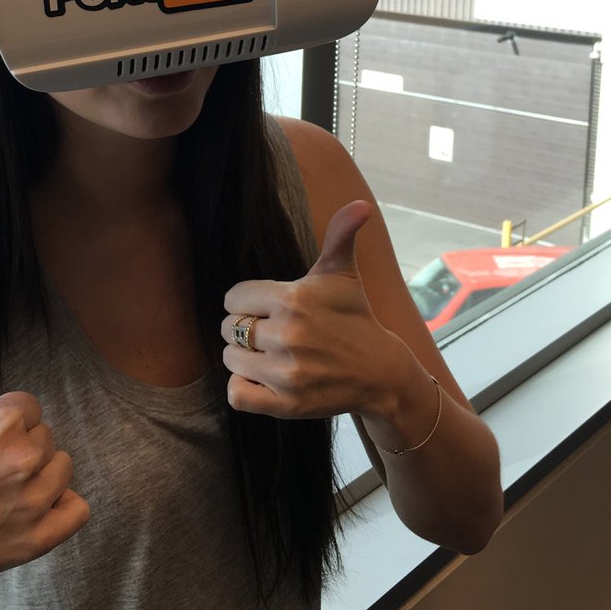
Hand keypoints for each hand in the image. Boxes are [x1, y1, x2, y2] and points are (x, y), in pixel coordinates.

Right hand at [0, 313, 88, 592]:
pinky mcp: (36, 540)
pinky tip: (33, 506)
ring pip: (62, 469)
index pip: (30, 408)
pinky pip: (78, 510)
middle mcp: (23, 460)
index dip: (4, 421)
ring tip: (1, 487)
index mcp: (1, 422)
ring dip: (40, 475)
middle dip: (20, 446)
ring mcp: (32, 502)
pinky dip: (63, 508)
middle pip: (45, 438)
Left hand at [220, 201, 410, 420]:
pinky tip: (262, 378)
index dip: (245, 301)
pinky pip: (236, 394)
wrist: (381, 372)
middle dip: (244, 328)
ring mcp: (286, 372)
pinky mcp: (285, 404)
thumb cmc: (354, 317)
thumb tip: (360, 204)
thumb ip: (340, 236)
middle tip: (270, 332)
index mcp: (292, 299)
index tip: (265, 307)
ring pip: (230, 359)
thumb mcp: (343, 274)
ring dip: (244, 357)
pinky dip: (242, 388)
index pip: (233, 297)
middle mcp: (287, 335)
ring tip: (269, 354)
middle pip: (229, 327)